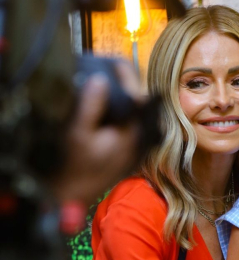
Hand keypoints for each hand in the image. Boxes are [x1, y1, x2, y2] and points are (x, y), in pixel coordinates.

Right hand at [52, 60, 145, 207]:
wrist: (72, 197)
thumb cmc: (73, 167)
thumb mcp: (77, 132)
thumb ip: (91, 105)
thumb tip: (100, 79)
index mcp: (131, 135)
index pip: (139, 99)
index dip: (128, 77)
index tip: (115, 63)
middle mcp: (138, 143)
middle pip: (145, 107)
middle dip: (131, 85)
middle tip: (116, 69)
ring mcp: (134, 149)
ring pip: (141, 117)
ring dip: (130, 98)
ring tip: (114, 82)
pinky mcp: (127, 153)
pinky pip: (134, 127)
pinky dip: (126, 113)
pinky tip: (113, 105)